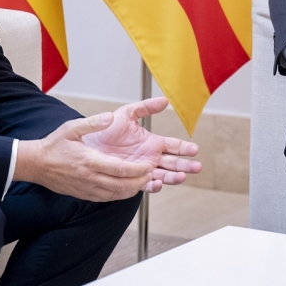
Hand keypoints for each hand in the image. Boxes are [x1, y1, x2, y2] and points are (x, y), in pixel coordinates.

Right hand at [13, 114, 157, 201]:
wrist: (36, 164)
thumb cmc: (54, 145)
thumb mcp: (72, 128)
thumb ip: (92, 123)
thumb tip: (110, 117)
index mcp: (90, 161)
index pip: (120, 169)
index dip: (137, 170)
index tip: (149, 166)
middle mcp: (90, 177)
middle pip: (121, 185)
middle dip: (139, 182)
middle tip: (151, 176)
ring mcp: (87, 188)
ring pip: (115, 194)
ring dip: (131, 190)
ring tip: (142, 182)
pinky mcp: (83, 194)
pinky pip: (106, 198)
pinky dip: (119, 195)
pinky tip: (125, 188)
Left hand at [81, 97, 201, 192]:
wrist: (89, 145)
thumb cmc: (106, 130)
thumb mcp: (127, 114)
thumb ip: (145, 107)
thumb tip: (164, 100)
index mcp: (153, 142)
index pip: (174, 145)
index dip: (184, 148)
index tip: (194, 149)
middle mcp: (151, 157)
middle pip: (173, 162)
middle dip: (185, 165)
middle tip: (197, 166)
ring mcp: (142, 169)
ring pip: (164, 175)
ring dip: (173, 177)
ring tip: (182, 176)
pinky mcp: (132, 179)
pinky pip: (145, 185)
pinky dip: (153, 186)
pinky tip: (158, 183)